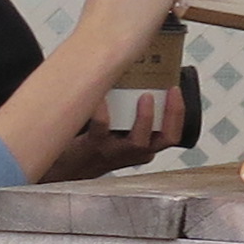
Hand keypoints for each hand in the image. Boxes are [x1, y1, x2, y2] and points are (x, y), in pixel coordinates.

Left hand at [46, 97, 175, 182]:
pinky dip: (103, 111)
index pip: (171, 135)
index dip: (178, 114)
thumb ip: (130, 114)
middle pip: (164, 140)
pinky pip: (102, 128)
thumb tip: (134, 77)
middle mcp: (133, 153)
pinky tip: (101, 97)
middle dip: (172, 115)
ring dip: (145, 118)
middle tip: (170, 91)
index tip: (175, 90)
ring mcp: (114, 151)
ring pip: (137, 141)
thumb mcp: (119, 133)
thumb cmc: (94, 143)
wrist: (64, 166)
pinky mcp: (93, 147)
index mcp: (143, 147)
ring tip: (145, 96)